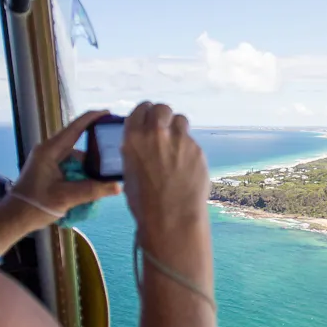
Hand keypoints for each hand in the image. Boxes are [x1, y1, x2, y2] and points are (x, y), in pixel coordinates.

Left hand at [13, 108, 123, 219]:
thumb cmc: (35, 205)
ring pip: (75, 158)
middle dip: (96, 151)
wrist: (13, 218)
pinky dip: (80, 174)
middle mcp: (48, 151)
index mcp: (50, 150)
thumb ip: (93, 190)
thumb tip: (118, 186)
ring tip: (104, 178)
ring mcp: (47, 160)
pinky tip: (90, 185)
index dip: (92, 118)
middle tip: (114, 155)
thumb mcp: (67, 198)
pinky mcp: (47, 170)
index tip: (109, 113)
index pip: (75, 128)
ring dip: (88, 168)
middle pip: (78, 144)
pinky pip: (69, 166)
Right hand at [121, 101, 209, 240]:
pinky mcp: (196, 149)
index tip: (149, 117)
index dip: (146, 112)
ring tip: (176, 146)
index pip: (141, 109)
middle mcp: (156, 133)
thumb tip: (142, 146)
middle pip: (162, 108)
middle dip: (163, 115)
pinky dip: (188, 149)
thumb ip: (135, 152)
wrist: (171, 217)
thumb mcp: (129, 173)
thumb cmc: (145, 202)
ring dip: (177, 129)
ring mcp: (178, 139)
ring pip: (180, 120)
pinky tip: (185, 165)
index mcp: (133, 138)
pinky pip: (191, 141)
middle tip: (164, 127)